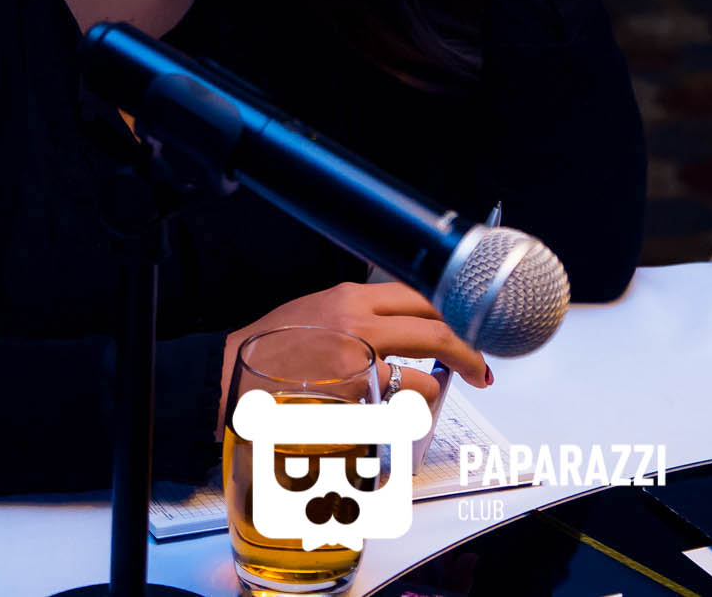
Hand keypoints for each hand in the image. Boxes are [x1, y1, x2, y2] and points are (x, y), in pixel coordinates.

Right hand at [220, 281, 489, 423]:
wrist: (231, 377)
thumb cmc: (271, 348)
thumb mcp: (318, 310)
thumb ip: (360, 313)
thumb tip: (405, 324)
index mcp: (351, 297)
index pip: (418, 296)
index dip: (450, 312)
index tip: (465, 325)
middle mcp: (360, 323)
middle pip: (436, 329)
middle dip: (467, 350)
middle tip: (479, 367)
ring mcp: (358, 363)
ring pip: (425, 375)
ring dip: (433, 391)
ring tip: (425, 399)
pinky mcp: (353, 400)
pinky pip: (398, 408)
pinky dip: (403, 414)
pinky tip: (393, 415)